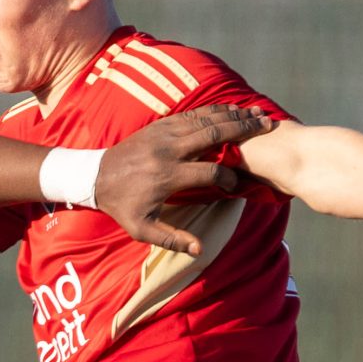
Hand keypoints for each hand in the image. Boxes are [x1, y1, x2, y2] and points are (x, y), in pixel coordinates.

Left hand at [94, 105, 277, 254]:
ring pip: (206, 118)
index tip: (235, 185)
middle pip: (213, 134)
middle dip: (243, 129)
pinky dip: (215, 111)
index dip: (227, 178)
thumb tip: (199, 251)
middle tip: (268, 126)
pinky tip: (232, 110)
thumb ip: (171, 239)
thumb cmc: (121, 206)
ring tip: (258, 114)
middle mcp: (168, 150)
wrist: (95, 176)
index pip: (209, 171)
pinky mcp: (161, 124)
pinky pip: (193, 113)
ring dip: (234, 115)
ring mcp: (164, 133)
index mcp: (166, 175)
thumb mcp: (141, 228)